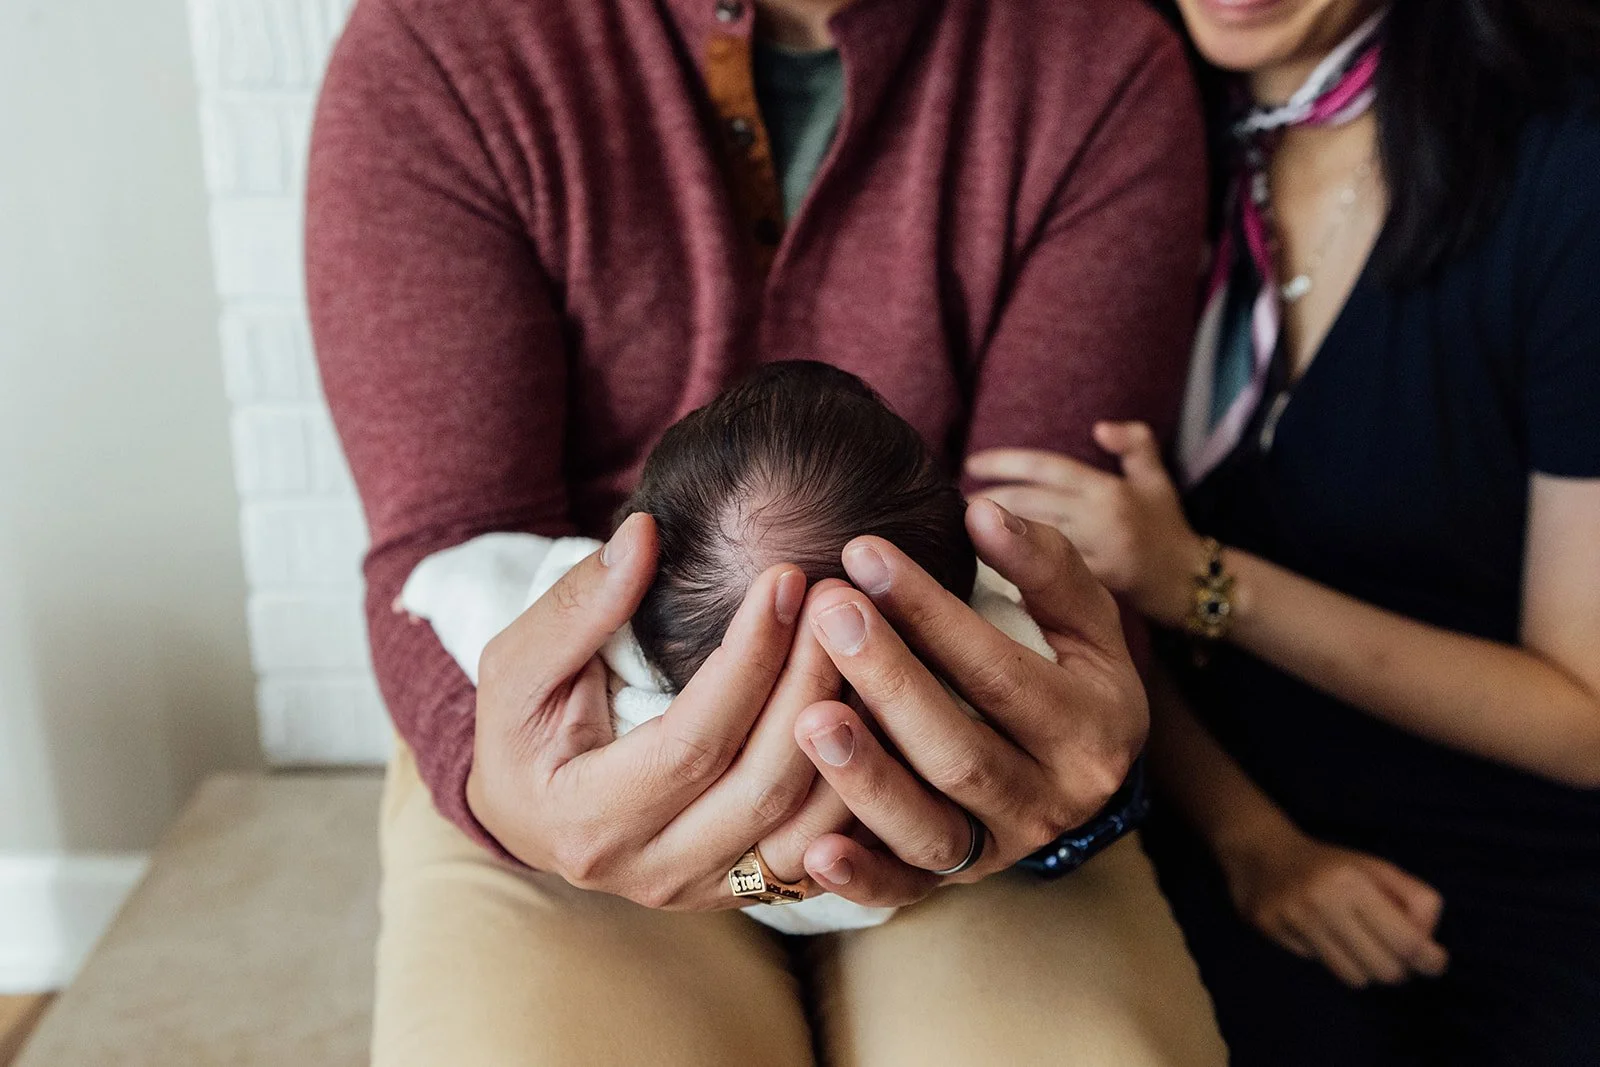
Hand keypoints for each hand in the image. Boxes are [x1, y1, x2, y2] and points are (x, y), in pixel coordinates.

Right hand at [466, 512, 844, 908]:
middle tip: (843, 603)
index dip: (748, 659)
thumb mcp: (517, 664)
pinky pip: (826, 849)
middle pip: (764, 785)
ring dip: (852, 735)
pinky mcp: (744, 890)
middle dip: (813, 685)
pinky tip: (875, 710)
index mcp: (587, 822)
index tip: (786, 580)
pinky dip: (858, 784)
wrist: (530, 811)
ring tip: (870, 645)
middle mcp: (652, 872)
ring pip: (809, 827)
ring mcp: (704, 891)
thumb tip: (644, 534)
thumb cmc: (521, 729)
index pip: (693, 741)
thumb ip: (577, 605)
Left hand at [790, 498, 1149, 906]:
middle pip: (959, 750)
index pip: (999, 669)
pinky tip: (814, 852)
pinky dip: (862, 880)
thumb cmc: (1067, 666)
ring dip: (867, 779)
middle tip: (827, 614)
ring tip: (808, 720)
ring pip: (930, 828)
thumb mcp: (1082, 616)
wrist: (1080, 762)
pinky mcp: (956, 883)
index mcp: (1093, 729)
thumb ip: (1043, 562)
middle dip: (889, 680)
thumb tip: (983, 512)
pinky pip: (905, 893)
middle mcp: (1052, 801)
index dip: (931, 611)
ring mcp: (1001, 850)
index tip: (863, 552)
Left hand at [966, 421, 1203, 627]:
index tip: (972, 462)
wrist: (1194, 587)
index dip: (1007, 462)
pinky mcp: (1092, 594)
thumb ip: (1134, 446)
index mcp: (1106, 490)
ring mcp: (1095, 555)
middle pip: (1030, 503)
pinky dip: (1012, 579)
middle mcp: (1099, 518)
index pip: (1048, 468)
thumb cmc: (1168, 531)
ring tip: (954, 534)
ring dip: (991, 538)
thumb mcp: (1156, 481)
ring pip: (1032, 541)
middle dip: (988, 501)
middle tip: (949, 502)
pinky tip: (982, 578)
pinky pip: (1044, 583)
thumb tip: (1100, 427)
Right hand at [1218, 825, 1449, 987]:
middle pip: (1384, 968)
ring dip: (1368, 969)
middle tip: (1399, 957)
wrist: (1262, 852)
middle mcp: (1321, 902)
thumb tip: (1428, 943)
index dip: (1429, 959)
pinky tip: (1324, 935)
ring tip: (1363, 948)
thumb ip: (1415, 899)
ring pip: (1356, 977)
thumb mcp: (1377, 868)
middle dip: (1400, 969)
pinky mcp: (1272, 932)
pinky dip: (1333, 958)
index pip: (1405, 941)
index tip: (1436, 962)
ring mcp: (1293, 920)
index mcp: (1352, 882)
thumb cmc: (1330, 864)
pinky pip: (1322, 966)